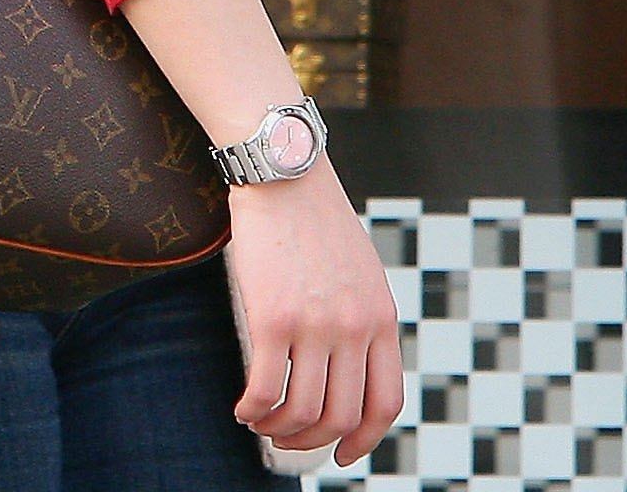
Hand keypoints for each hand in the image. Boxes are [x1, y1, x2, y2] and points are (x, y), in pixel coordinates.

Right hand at [227, 163, 405, 465]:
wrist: (284, 174)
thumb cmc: (314, 220)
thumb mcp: (359, 272)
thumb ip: (361, 318)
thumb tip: (345, 366)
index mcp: (381, 319)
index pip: (385, 404)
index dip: (364, 440)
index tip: (343, 453)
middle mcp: (355, 329)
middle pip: (341, 416)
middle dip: (312, 441)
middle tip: (287, 439)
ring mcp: (316, 325)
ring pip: (303, 410)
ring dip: (279, 429)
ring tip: (259, 422)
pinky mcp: (273, 317)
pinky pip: (266, 387)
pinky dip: (253, 408)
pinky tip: (242, 406)